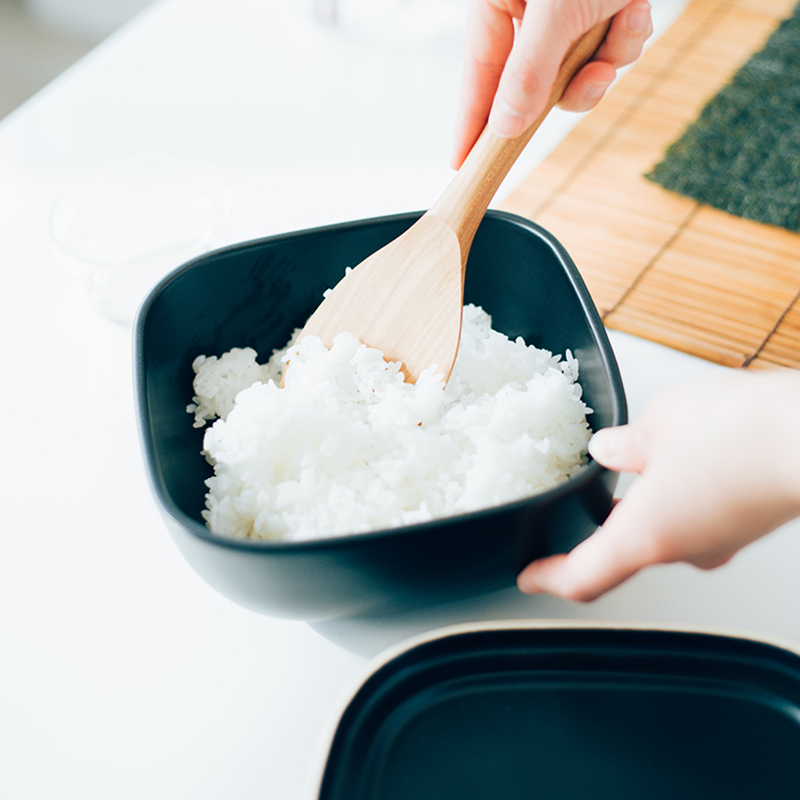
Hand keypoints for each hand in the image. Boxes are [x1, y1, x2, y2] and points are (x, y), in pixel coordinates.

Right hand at [452, 0, 652, 168]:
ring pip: (575, 74)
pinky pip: (606, 52)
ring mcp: (566, 17)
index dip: (471, 124)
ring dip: (607, 61)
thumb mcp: (557, 10)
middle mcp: (529, 14)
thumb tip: (505, 127)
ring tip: (623, 25)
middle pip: (531, 85)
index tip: (462, 163)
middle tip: (590, 82)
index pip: (478, 76)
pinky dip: (627, 38)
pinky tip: (635, 9)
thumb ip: (528, 72)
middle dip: (568, 88)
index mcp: (499, 3)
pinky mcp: (599, 15)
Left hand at [517, 370, 799, 600]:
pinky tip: (680, 458)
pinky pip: (696, 515)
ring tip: (636, 462)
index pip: (583, 576)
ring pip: (664, 530)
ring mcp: (720, 540)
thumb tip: (609, 450)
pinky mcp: (747, 523)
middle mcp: (684, 550)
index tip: (531, 577)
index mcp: (645, 535)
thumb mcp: (656, 424)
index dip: (549, 579)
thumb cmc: (740, 433)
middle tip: (582, 502)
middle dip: (602, 524)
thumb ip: (624, 445)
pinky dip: (677, 494)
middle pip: (623, 550)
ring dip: (644, 502)